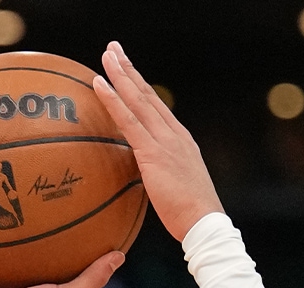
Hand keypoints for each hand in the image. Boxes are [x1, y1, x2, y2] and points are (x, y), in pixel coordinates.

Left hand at [93, 42, 222, 242]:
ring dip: (120, 75)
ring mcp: (164, 141)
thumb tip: (144, 174)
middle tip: (114, 48)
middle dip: (129, 69)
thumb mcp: (176, 186)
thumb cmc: (191, 214)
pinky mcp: (153, 152)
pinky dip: (113, 100)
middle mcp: (174, 134)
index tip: (128, 69)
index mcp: (181, 140)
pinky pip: (128, 120)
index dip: (140, 85)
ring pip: (138, 99)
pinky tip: (99, 84)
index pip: (157, 106)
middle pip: (147, 94)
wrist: (204, 223)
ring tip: (106, 55)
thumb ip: (160, 173)